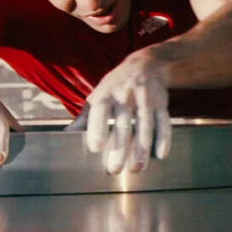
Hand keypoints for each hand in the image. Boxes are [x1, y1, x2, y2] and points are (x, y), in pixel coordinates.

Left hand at [85, 51, 171, 174]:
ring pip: (145, 125)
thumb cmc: (116, 84)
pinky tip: (161, 155)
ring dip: (141, 148)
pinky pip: (164, 122)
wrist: (147, 62)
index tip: (96, 148)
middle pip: (124, 124)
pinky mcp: (162, 103)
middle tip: (115, 169)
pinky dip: (163, 138)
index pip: (100, 110)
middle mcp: (126, 95)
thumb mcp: (99, 94)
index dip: (98, 128)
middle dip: (120, 148)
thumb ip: (85, 116)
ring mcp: (146, 98)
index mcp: (107, 93)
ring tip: (136, 168)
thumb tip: (67, 135)